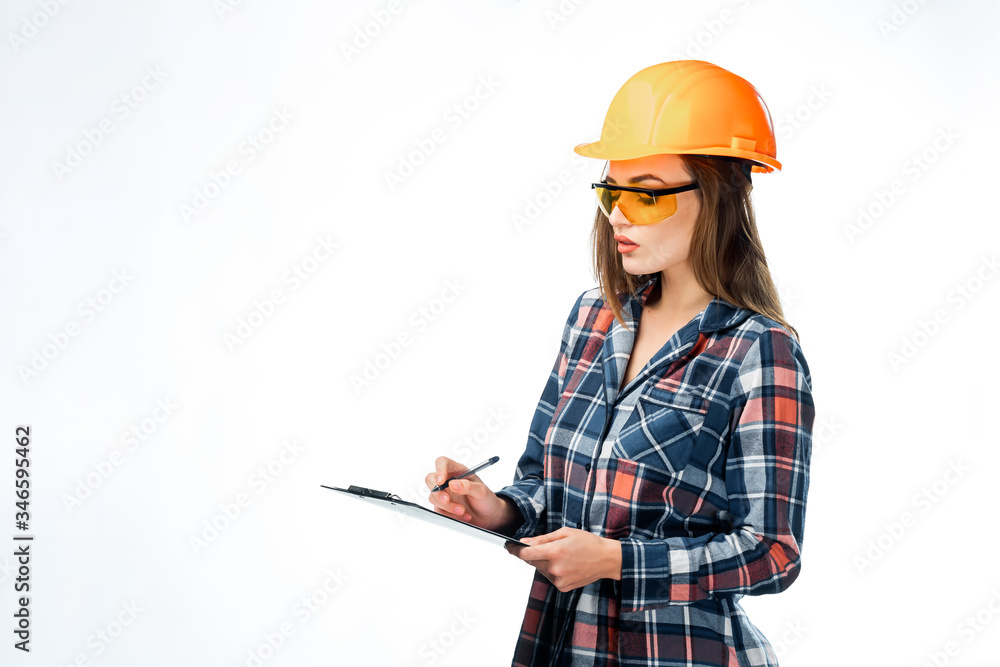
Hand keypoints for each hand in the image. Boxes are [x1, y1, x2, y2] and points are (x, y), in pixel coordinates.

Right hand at [424, 456, 516, 532]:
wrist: (489, 517)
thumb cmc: (486, 499)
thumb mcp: (481, 491)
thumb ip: (468, 486)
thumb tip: (452, 484)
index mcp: (458, 471)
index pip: (442, 463)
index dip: (439, 470)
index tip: (441, 481)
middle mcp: (449, 481)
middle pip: (431, 479)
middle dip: (438, 491)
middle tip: (447, 499)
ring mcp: (445, 494)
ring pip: (433, 497)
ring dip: (447, 506)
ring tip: (462, 511)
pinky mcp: (443, 507)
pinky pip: (439, 510)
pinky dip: (450, 515)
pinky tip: (463, 516)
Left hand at [506, 527, 621, 591]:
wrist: (606, 559)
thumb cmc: (587, 542)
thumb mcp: (565, 533)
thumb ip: (543, 539)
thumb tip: (525, 542)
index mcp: (555, 551)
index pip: (526, 554)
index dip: (515, 550)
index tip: (509, 547)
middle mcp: (555, 568)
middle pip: (532, 561)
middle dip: (533, 554)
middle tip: (545, 547)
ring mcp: (558, 580)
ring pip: (540, 569)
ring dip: (544, 562)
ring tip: (561, 555)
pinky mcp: (562, 587)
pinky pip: (550, 577)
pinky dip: (552, 571)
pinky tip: (565, 564)